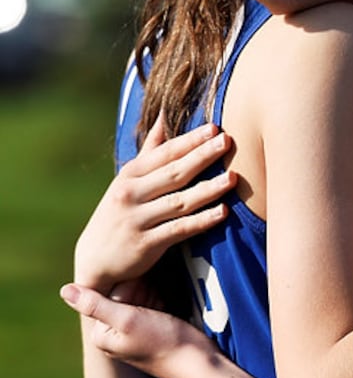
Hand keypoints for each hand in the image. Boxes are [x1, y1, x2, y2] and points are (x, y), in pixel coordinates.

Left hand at [61, 281, 208, 377]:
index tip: (147, 288)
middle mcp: (115, 336)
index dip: (131, 286)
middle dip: (142, 291)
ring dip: (152, 295)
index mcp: (102, 335)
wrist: (198, 363)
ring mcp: (134, 336)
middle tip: (159, 296)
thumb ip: (96, 305)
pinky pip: (150, 309)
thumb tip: (64, 290)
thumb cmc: (164, 341)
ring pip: (138, 301)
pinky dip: (159, 302)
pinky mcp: (152, 333)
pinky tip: (169, 306)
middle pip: (123, 298)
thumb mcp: (128, 320)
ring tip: (165, 303)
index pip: (109, 295)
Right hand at [74, 121, 234, 292]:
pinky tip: (222, 212)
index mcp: (129, 175)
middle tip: (227, 141)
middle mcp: (131, 194)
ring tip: (232, 177)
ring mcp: (137, 220)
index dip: (189, 141)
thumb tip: (163, 117)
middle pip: (174, 173)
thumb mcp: (128, 180)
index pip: (164, 154)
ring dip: (207, 189)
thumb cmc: (120, 212)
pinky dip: (201, 221)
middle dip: (201, 156)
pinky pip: (178, 230)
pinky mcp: (145, 244)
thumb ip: (149, 151)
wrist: (95, 259)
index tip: (214, 128)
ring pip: (179, 201)